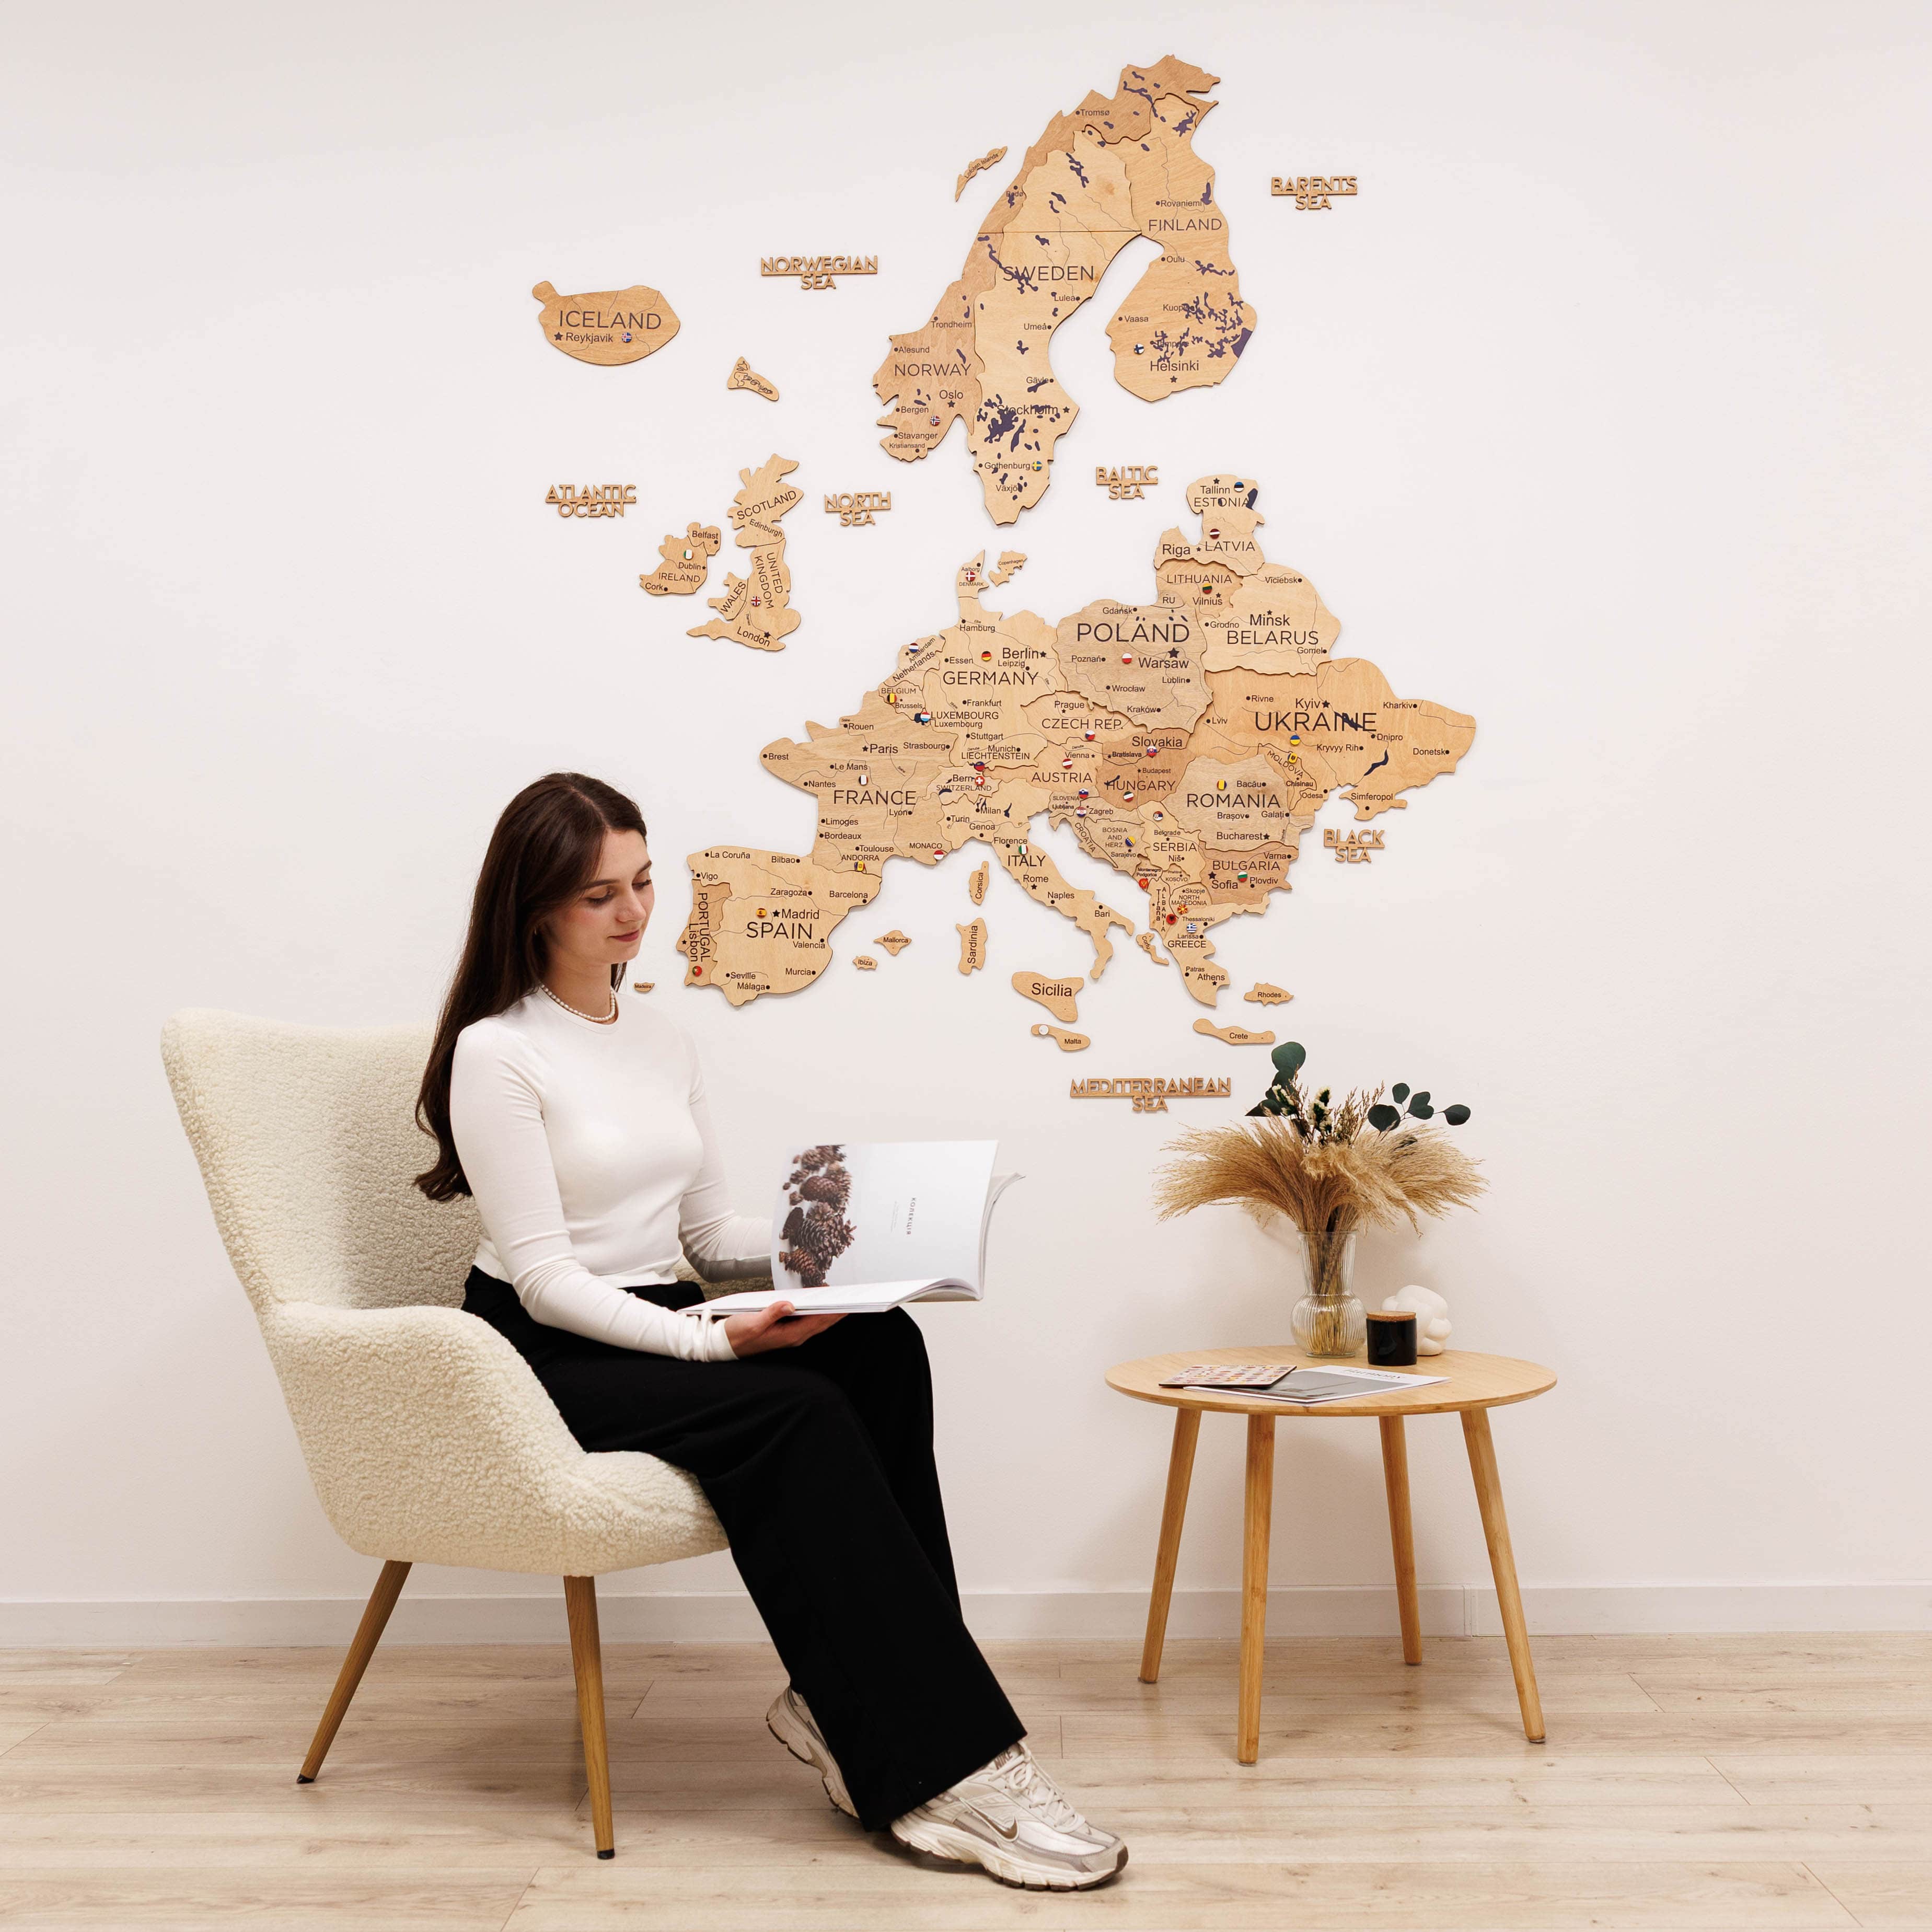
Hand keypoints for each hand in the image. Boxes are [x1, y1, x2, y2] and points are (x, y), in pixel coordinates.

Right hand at [722, 1302, 845, 1356]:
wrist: (724, 1343)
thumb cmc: (737, 1334)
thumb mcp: (753, 1322)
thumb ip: (772, 1313)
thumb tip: (789, 1304)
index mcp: (789, 1336)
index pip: (818, 1322)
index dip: (834, 1313)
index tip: (848, 1304)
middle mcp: (793, 1336)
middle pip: (821, 1323)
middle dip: (837, 1312)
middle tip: (852, 1298)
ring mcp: (789, 1334)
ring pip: (816, 1322)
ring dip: (829, 1312)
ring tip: (842, 1298)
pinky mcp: (784, 1330)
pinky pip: (807, 1320)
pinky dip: (816, 1312)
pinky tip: (820, 1303)